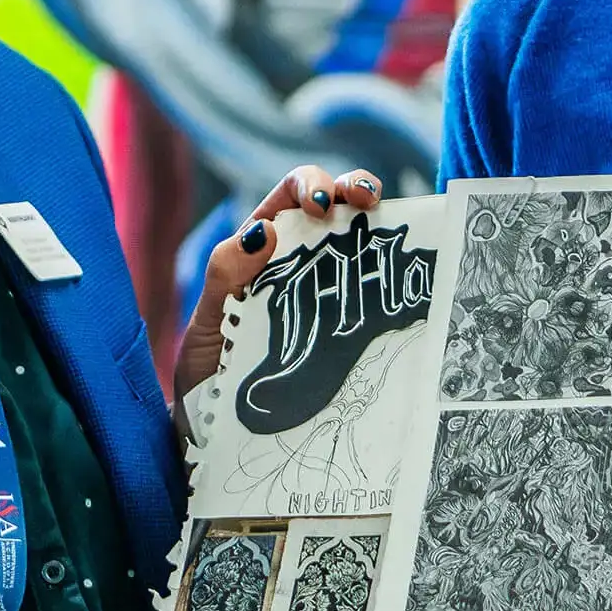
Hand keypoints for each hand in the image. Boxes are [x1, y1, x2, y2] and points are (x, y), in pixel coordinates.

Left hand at [174, 164, 382, 401]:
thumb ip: (224, 275)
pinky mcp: (347, 329)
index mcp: (263, 246)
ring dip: (384, 227)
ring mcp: (328, 292)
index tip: (321, 205)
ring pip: (363, 245)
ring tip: (392, 228)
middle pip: (337, 206)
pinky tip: (403, 285)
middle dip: (357, 189)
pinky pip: (373, 299)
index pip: (291, 195)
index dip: (311, 185)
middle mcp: (300, 261)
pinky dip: (393, 283)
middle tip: (366, 202)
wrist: (219, 425)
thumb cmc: (208, 365)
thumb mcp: (209, 320)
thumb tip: (263, 232)